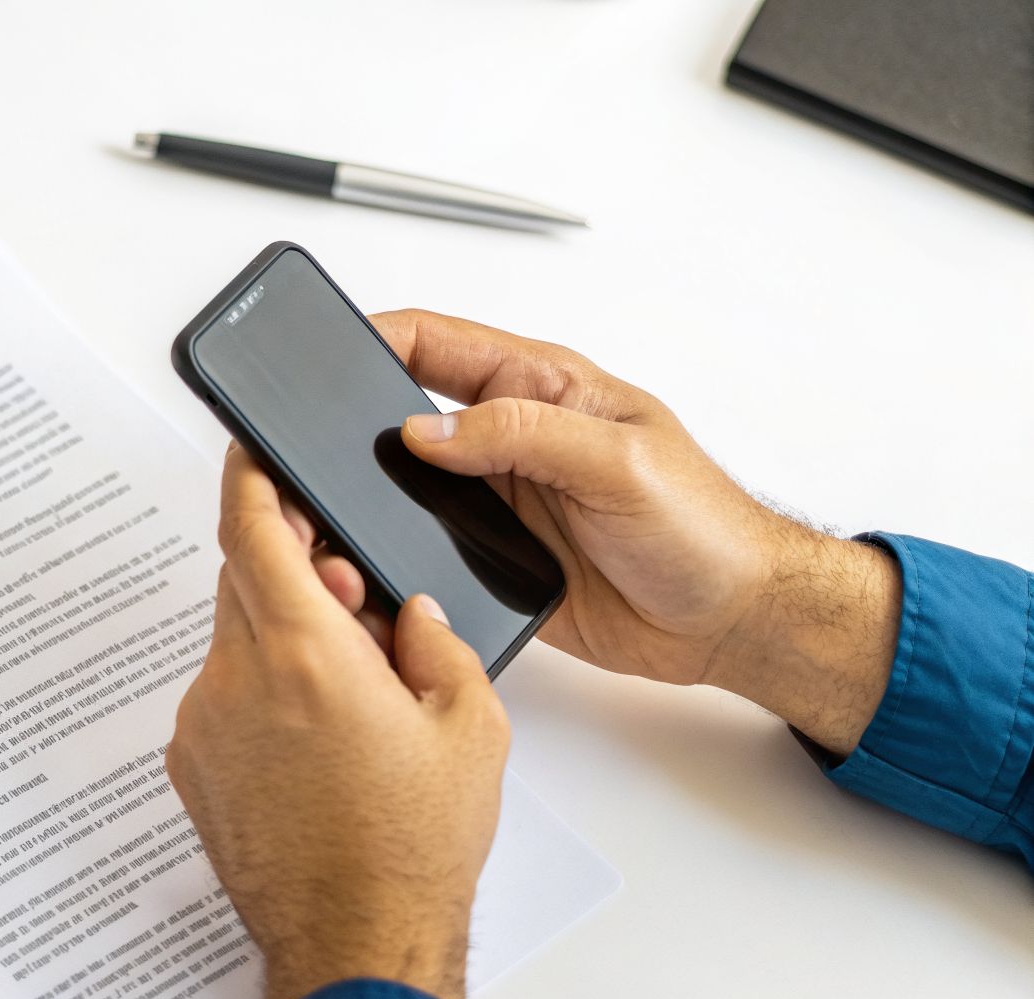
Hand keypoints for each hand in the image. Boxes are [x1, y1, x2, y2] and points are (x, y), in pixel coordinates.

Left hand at [167, 445, 508, 998]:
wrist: (354, 939)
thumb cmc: (410, 848)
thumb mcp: (468, 728)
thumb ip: (437, 643)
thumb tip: (410, 611)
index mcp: (304, 654)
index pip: (252, 530)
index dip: (252, 479)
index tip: (253, 451)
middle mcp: (236, 680)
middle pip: (246, 579)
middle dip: (296, 569)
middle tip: (353, 596)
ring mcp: (203, 725)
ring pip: (235, 639)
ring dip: (281, 636)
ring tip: (349, 690)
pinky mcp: (191, 765)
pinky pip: (222, 693)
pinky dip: (260, 689)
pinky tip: (314, 735)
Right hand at [369, 309, 899, 754]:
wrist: (729, 619)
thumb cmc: (703, 527)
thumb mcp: (620, 463)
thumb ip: (524, 434)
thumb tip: (428, 430)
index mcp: (538, 386)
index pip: (433, 342)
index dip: (373, 338)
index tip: (322, 358)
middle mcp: (508, 437)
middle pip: (399, 409)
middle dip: (349, 418)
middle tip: (309, 442)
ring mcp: (495, 498)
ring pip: (400, 482)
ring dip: (366, 491)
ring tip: (331, 505)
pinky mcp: (491, 556)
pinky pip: (421, 545)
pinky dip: (392, 550)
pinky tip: (375, 560)